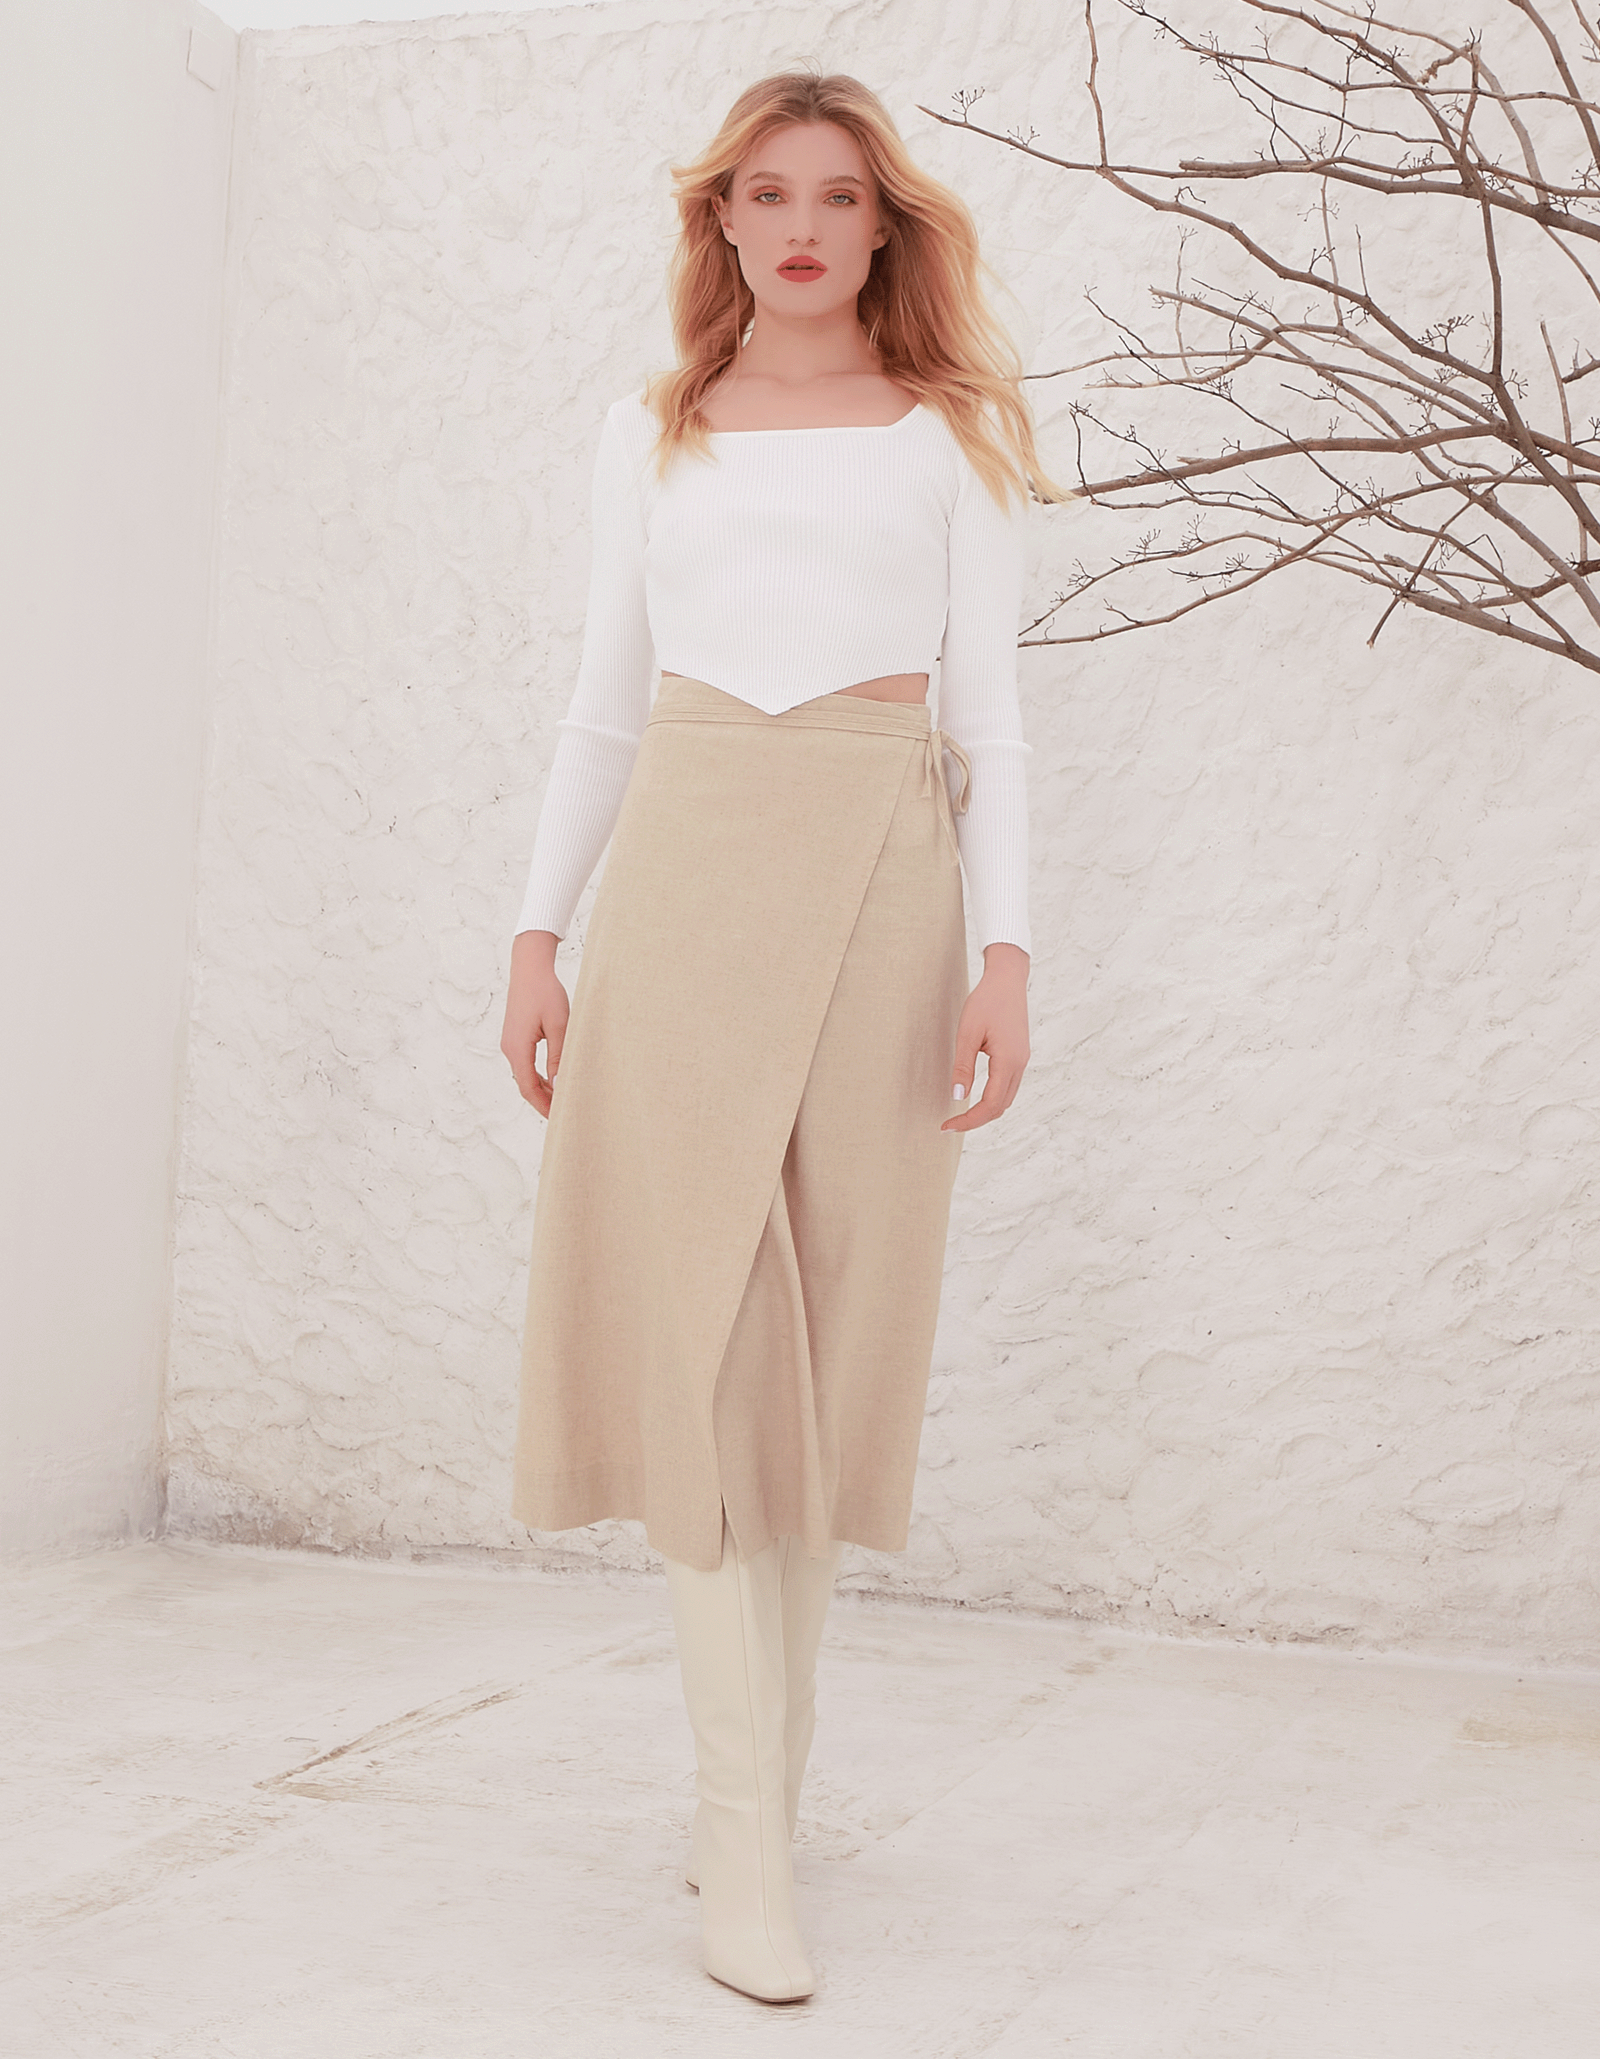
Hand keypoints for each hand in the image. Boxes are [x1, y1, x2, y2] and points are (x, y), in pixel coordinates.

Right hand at [501, 929, 568, 1116]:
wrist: (529, 968)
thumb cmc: (546, 993)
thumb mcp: (559, 1026)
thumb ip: (559, 1057)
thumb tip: (560, 1086)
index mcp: (518, 1049)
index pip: (529, 1088)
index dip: (544, 1106)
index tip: (559, 1118)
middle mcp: (509, 1049)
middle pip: (525, 1085)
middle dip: (543, 1102)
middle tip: (564, 1114)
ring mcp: (509, 1043)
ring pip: (524, 1075)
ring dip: (541, 1089)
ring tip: (561, 1099)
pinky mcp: (514, 1037)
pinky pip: (524, 1064)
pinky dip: (537, 1076)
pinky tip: (553, 1078)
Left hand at [942, 942, 1029, 1132]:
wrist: (1008, 979)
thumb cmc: (986, 1001)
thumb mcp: (968, 1033)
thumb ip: (963, 1066)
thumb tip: (958, 1097)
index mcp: (1009, 1061)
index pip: (990, 1105)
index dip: (969, 1120)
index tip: (947, 1126)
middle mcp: (1020, 1065)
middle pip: (1000, 1107)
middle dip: (975, 1120)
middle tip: (949, 1125)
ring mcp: (1022, 1061)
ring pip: (1006, 1099)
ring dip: (985, 1111)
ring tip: (960, 1116)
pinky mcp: (1019, 1056)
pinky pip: (1008, 1087)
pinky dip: (992, 1099)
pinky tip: (976, 1097)